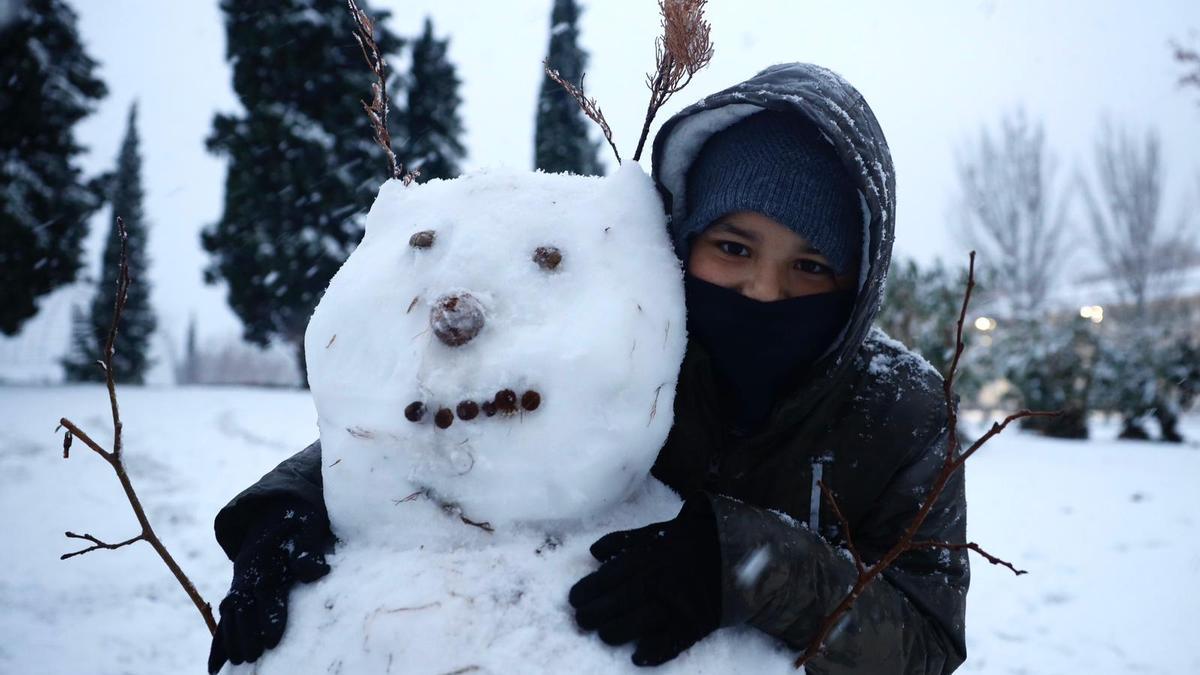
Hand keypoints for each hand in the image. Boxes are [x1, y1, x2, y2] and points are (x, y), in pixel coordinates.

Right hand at [207, 500, 331, 673]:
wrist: (274, 502)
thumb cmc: (298, 515)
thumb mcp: (308, 522)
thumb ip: (309, 547)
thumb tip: (314, 571)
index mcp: (266, 556)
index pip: (266, 590)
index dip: (270, 614)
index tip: (274, 638)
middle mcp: (248, 571)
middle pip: (244, 606)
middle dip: (248, 633)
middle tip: (254, 657)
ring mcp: (240, 580)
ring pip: (231, 613)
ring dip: (232, 639)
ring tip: (236, 665)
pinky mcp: (239, 587)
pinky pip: (226, 616)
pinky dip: (219, 640)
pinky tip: (217, 667)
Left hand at [568, 496, 721, 665]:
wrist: (741, 548)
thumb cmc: (694, 536)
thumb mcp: (658, 530)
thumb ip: (625, 541)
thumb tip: (594, 553)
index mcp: (648, 556)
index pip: (610, 576)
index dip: (589, 589)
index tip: (574, 599)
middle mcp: (659, 581)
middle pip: (619, 601)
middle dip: (595, 614)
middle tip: (581, 621)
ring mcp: (677, 603)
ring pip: (639, 623)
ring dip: (616, 632)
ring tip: (604, 635)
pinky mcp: (696, 622)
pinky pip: (673, 641)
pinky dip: (654, 652)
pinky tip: (637, 658)